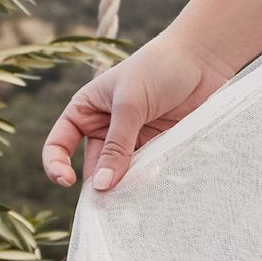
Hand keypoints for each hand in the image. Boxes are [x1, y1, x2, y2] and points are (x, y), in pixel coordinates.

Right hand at [41, 31, 235, 194]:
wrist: (204, 58)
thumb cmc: (160, 67)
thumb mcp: (130, 104)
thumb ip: (116, 146)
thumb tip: (101, 186)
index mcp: (87, 110)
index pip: (59, 144)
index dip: (56, 165)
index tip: (67, 181)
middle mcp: (106, 127)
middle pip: (94, 167)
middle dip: (101, 185)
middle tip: (111, 202)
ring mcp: (133, 138)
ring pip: (121, 174)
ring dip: (128, 186)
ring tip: (139, 187)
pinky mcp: (158, 145)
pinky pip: (147, 171)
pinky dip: (149, 180)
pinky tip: (156, 180)